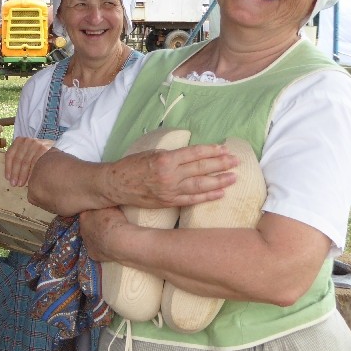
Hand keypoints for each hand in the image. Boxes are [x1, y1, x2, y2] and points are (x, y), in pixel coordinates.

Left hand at [5, 137, 53, 186]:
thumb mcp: (27, 152)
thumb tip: (10, 176)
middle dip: (15, 173)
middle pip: (17, 159)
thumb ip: (19, 159)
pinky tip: (31, 180)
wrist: (57, 149)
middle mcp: (27, 141)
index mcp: (20, 141)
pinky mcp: (44, 149)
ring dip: (22, 175)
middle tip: (14, 184)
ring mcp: (36, 144)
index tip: (8, 178)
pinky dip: (32, 172)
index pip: (10, 154)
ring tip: (21, 184)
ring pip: (26, 162)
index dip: (8, 167)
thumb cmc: (38, 154)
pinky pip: (35, 163)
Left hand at [78, 207, 128, 262]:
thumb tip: (107, 205)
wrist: (118, 240)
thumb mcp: (110, 206)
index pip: (87, 213)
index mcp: (84, 217)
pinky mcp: (92, 254)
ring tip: (110, 237)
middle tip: (107, 226)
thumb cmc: (115, 220)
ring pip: (91, 239)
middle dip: (95, 226)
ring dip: (98, 238)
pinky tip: (110, 247)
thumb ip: (104, 207)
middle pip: (88, 227)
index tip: (104, 215)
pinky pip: (97, 250)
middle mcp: (82, 230)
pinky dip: (103, 249)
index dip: (96, 214)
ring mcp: (86, 243)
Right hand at [106, 144, 237, 208]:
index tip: (224, 149)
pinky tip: (220, 193)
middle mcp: (169, 175)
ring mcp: (170, 190)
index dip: (211, 151)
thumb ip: (171, 155)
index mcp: (165, 159)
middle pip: (201, 168)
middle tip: (236, 161)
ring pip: (200, 185)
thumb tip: (191, 155)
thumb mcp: (150, 153)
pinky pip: (192, 199)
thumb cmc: (131, 166)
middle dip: (221, 164)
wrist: (115, 185)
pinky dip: (207, 196)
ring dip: (219, 181)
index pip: (194, 153)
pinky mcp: (168, 202)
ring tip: (234, 178)